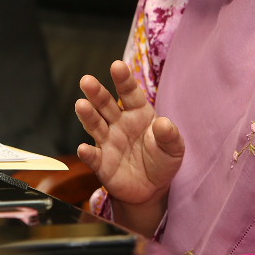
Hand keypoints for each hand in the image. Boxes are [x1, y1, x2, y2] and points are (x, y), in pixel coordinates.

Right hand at [75, 60, 183, 232]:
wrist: (152, 189)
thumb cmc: (162, 160)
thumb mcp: (173, 148)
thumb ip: (169, 136)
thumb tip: (164, 124)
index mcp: (138, 112)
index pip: (129, 92)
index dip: (123, 79)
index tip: (117, 66)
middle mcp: (119, 122)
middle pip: (105, 104)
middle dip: (96, 92)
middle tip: (87, 80)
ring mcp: (108, 141)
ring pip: (95, 124)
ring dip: (87, 115)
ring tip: (81, 105)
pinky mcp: (101, 163)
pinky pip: (93, 157)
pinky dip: (87, 153)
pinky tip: (84, 148)